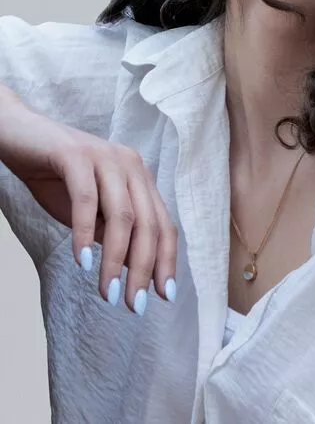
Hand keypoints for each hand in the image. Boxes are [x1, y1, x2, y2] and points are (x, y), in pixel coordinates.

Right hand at [0, 87, 177, 314]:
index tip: (163, 296)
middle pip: (148, 223)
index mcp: (139, 177)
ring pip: (122, 216)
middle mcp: (130, 164)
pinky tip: (82, 261)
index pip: (163, 223)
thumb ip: (112, 233)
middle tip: (133, 305)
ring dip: (116, 260)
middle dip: (143, 269)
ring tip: (108, 293)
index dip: (166, 260)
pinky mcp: (77, 155)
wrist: (21, 138)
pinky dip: (85, 233)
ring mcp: (106, 157)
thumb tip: (132, 272)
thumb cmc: (57, 178)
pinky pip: (86, 199)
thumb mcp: (91, 212)